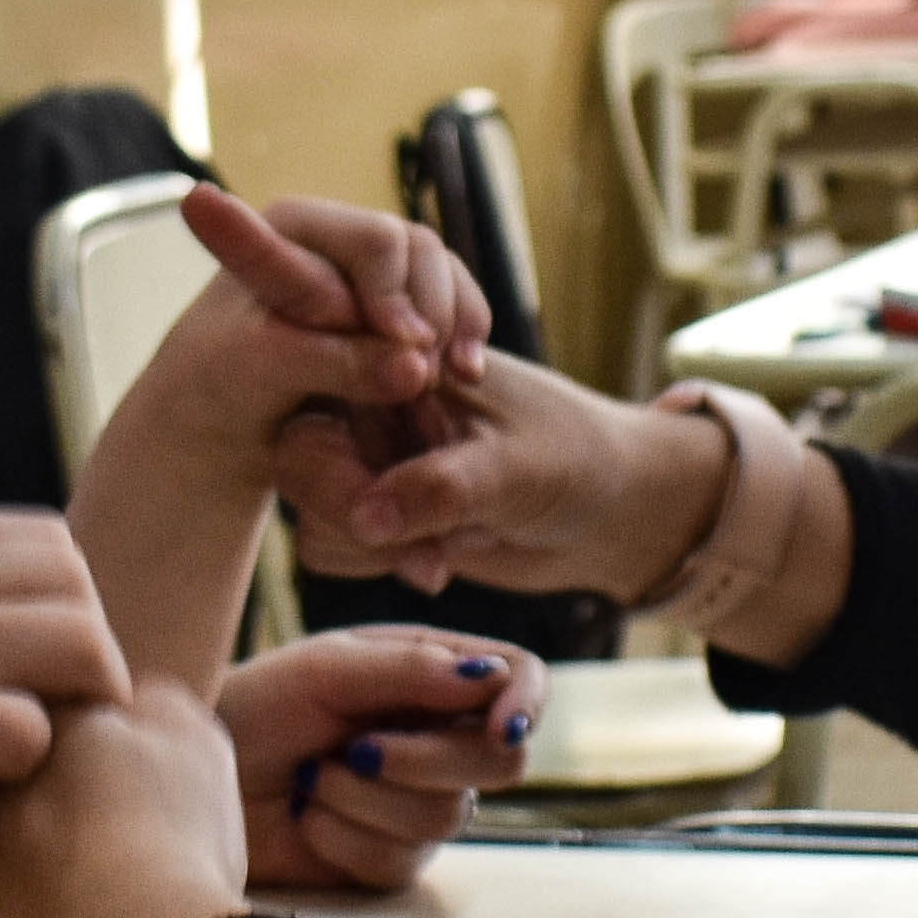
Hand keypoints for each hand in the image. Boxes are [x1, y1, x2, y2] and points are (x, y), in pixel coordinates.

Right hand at [0, 435, 131, 907]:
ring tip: (34, 739)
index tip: (33, 665)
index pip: (56, 548)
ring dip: (76, 704)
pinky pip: (36, 726)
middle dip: (88, 653)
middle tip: (52, 708)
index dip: (68, 609)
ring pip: (81, 644)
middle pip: (79, 590)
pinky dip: (30, 760)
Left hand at [109, 187, 489, 472]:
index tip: (408, 345)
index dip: (398, 293)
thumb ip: (338, 363)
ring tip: (446, 380)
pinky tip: (466, 375)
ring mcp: (373, 270)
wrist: (220, 415)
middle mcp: (339, 237)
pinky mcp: (396, 305)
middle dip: (430, 313)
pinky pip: (452, 305)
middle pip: (419, 252)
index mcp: (294, 226)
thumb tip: (415, 367)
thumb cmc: (220, 381)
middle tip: (428, 376)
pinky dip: (463, 339)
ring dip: (452, 328)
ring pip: (443, 277)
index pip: (374, 241)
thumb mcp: (266, 370)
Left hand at [213, 628, 543, 891]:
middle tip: (357, 748)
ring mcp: (417, 803)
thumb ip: (410, 667)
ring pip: (446, 816)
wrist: (197, 778)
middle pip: (501, 761)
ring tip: (309, 777)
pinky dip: (342, 834)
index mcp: (432, 675)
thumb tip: (492, 677)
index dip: (525, 702)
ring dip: (363, 796)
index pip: (519, 678)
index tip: (501, 724)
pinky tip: (305, 815)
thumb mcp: (327, 668)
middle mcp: (437, 738)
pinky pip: (399, 861)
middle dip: (426, 759)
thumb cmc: (256, 706)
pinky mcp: (388, 859)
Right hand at [269, 353, 728, 601]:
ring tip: (448, 550)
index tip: (397, 501)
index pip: (327, 395)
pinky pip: (332, 545)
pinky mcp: (376, 509)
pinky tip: (440, 559)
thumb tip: (366, 517)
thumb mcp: (518, 468)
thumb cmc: (579, 459)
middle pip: (305, 459)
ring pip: (315, 510)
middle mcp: (374, 400)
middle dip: (360, 515)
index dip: (347, 458)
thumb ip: (443, 487)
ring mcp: (371, 456)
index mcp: (402, 355)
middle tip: (429, 558)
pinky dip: (381, 562)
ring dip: (376, 547)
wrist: (612, 509)